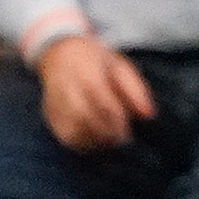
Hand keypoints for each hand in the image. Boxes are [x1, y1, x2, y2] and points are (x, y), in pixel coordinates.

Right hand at [37, 34, 154, 149]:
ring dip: (95, 141)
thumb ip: (135, 90)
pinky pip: (64, 137)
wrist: (59, 54)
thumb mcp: (120, 67)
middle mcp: (66, 89)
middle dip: (106, 132)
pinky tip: (96, 143)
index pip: (102, 102)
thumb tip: (148, 115)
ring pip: (73, 130)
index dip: (117, 119)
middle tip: (122, 137)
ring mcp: (54, 103)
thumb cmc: (97, 62)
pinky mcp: (50, 115)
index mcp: (87, 74)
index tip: (128, 126)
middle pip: (84, 117)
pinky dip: (82, 144)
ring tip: (111, 141)